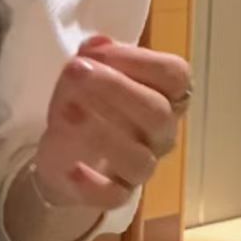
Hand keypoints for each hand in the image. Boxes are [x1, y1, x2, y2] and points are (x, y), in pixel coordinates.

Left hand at [35, 35, 191, 213]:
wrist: (66, 158)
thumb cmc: (89, 108)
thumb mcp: (88, 77)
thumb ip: (96, 59)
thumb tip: (97, 44)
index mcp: (166, 98)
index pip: (175, 76)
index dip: (139, 59)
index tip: (96, 51)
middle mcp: (162, 134)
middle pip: (157, 113)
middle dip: (114, 87)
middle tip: (74, 71)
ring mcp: (142, 167)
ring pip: (139, 158)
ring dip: (101, 132)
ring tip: (65, 111)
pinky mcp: (116, 195)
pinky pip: (114, 195)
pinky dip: (93, 184)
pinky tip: (73, 169)